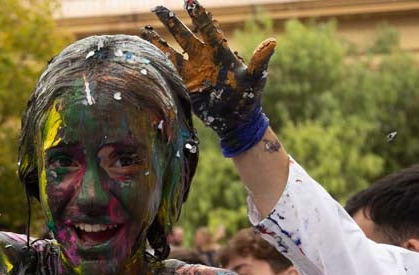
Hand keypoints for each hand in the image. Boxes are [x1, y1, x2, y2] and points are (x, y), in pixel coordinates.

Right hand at [142, 0, 275, 155]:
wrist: (235, 118)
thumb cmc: (248, 97)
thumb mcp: (255, 77)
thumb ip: (259, 61)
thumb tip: (272, 42)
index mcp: (220, 51)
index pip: (207, 28)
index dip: (198, 15)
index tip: (189, 1)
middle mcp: (203, 57)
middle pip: (184, 35)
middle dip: (171, 21)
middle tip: (157, 8)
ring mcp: (192, 70)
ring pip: (172, 50)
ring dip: (159, 40)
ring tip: (146, 28)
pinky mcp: (184, 83)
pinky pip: (169, 70)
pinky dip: (158, 61)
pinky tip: (146, 53)